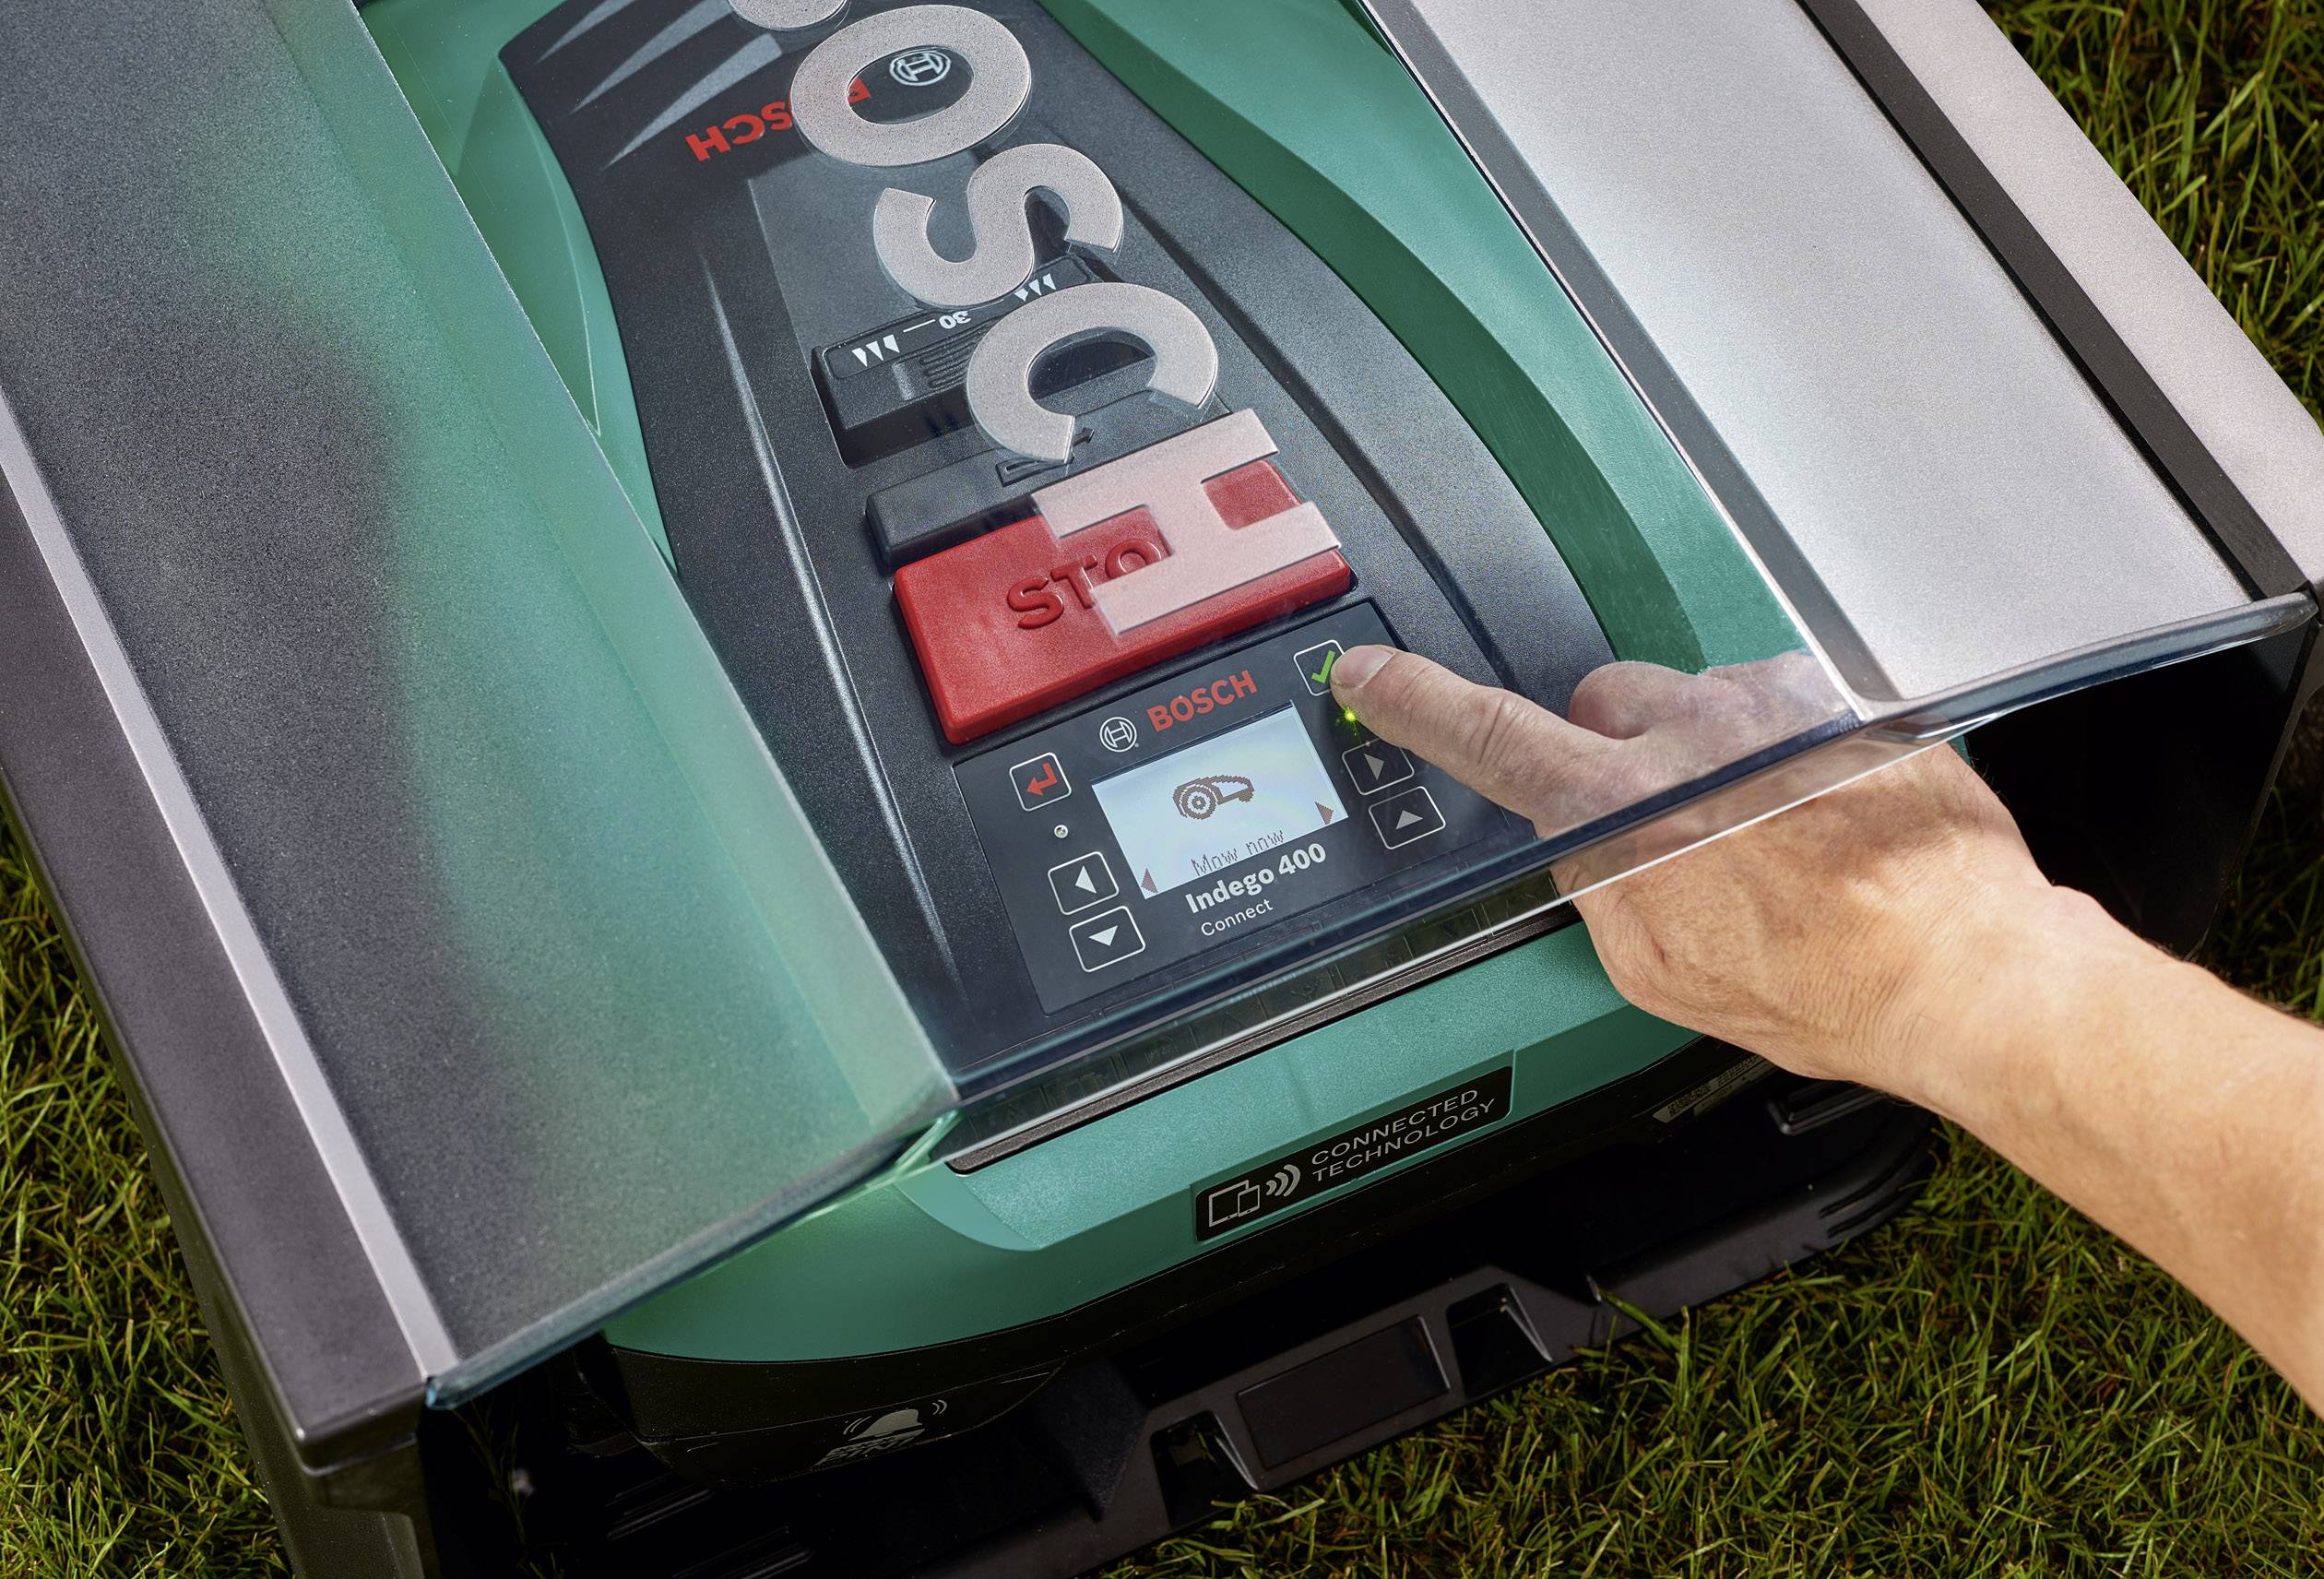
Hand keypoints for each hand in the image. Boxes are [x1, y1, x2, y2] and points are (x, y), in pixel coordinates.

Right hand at [1326, 645, 2085, 1091]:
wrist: (1964, 968)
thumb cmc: (1827, 986)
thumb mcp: (1660, 973)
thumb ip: (1599, 889)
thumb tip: (1591, 850)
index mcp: (1629, 807)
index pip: (1490, 736)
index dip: (1416, 702)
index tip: (1371, 673)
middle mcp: (1696, 734)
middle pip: (1602, 700)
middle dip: (1614, 750)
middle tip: (1660, 822)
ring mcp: (1777, 705)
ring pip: (1697, 701)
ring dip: (1708, 752)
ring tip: (1765, 835)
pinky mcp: (1842, 700)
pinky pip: (1779, 706)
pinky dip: (1781, 751)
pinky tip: (1816, 817)